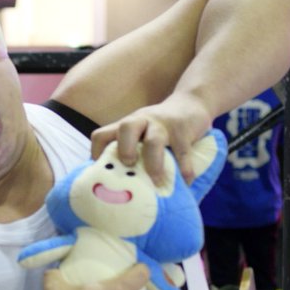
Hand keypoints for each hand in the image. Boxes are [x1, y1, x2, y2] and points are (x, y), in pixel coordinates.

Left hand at [90, 92, 212, 184]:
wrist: (192, 103)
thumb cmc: (161, 128)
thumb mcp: (141, 134)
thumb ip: (131, 151)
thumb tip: (120, 186)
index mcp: (127, 126)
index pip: (102, 135)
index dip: (96, 154)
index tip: (102, 175)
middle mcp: (142, 122)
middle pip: (125, 128)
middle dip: (124, 150)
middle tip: (129, 166)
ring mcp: (163, 125)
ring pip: (154, 140)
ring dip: (153, 163)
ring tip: (156, 182)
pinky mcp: (183, 130)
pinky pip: (183, 152)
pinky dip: (184, 169)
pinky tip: (185, 182)